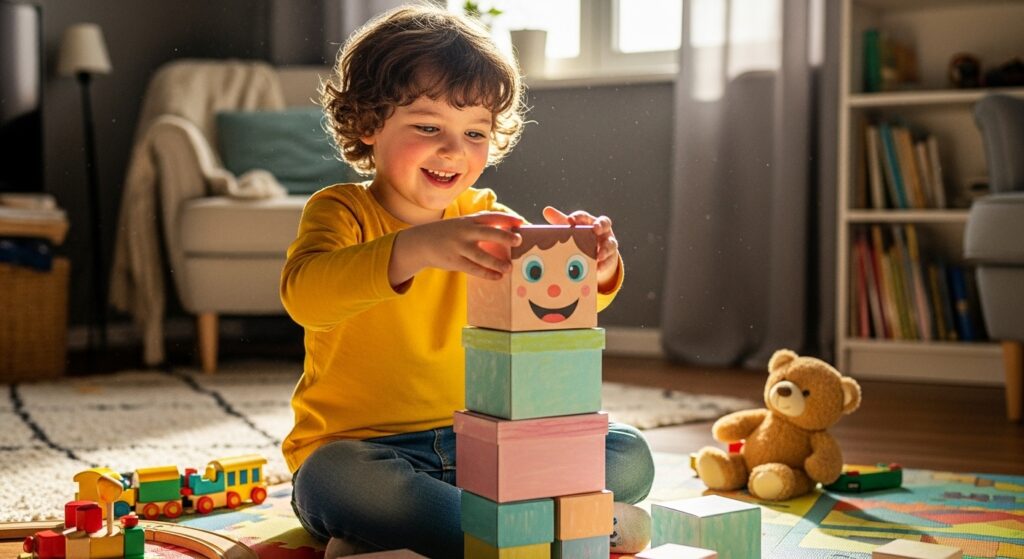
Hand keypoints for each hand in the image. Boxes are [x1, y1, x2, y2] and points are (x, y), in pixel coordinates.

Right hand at [390, 212, 522, 286]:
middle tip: (519, 241)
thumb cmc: (447, 234)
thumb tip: (504, 234)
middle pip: (489, 232)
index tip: (521, 222)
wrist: (421, 242)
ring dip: (497, 262)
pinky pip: (473, 268)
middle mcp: (465, 231)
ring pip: (482, 255)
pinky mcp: (454, 261)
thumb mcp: (461, 224)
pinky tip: (497, 277)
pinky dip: (487, 273)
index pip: (491, 216)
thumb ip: (479, 227)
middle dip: (505, 236)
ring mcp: (459, 246)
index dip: (507, 218)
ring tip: (509, 268)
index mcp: (468, 220)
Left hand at [543, 206, 620, 288]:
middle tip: (595, 229)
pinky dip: (604, 265)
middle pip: (604, 224)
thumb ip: (560, 221)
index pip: (584, 216)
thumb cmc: (580, 238)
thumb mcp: (570, 230)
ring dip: (605, 249)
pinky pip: (609, 260)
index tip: (570, 220)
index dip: (577, 217)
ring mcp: (608, 243)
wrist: (594, 255)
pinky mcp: (610, 257)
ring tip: (598, 256)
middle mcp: (601, 230)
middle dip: (600, 226)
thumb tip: (547, 211)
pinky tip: (598, 269)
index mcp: (589, 221)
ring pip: (611, 243)